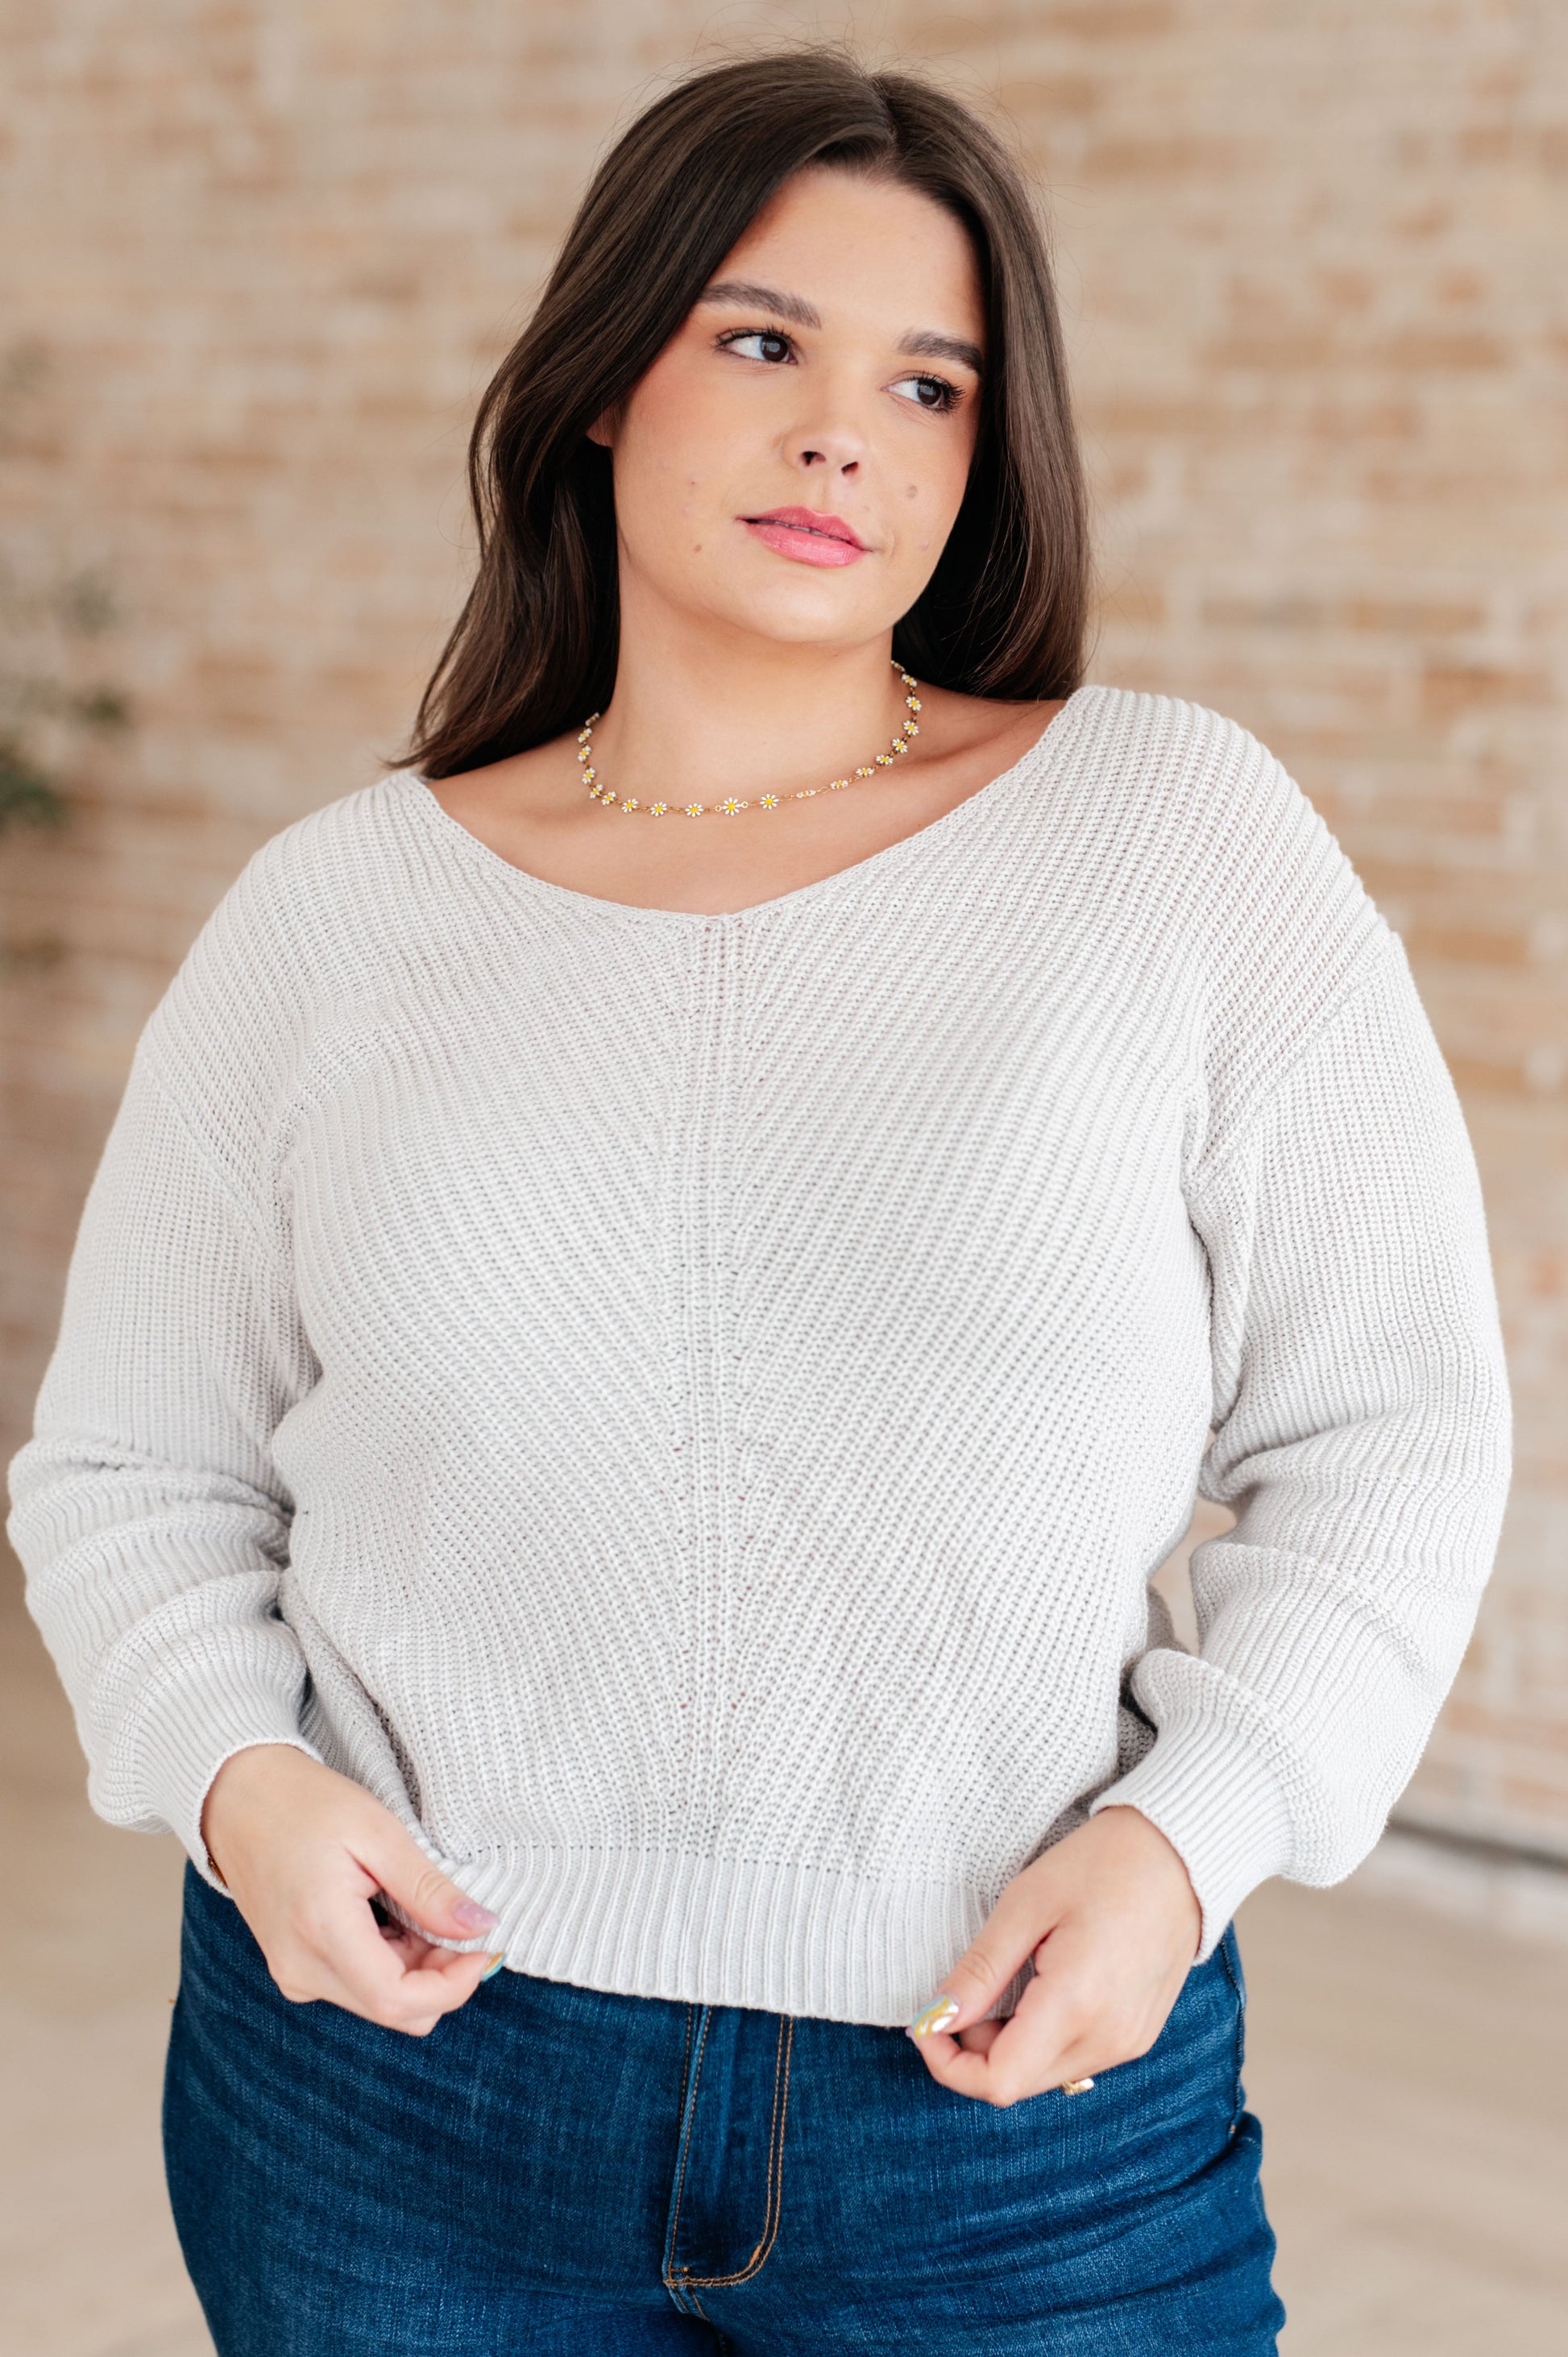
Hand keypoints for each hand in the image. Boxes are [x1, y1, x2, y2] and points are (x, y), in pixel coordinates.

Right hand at [200, 1744, 501, 2036]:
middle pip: (393, 2010)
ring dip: (415, 1968)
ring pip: (378, 2002)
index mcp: (321, 1932)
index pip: (396, 2001)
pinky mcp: (293, 1970)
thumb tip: (480, 1928)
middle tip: (454, 1919)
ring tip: (413, 1905)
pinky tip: (388, 1915)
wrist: (239, 1799)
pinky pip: (356, 1987)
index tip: (484, 1947)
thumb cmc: (306, 1805)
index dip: (451, 1987)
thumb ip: (428, 1889)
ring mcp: (293, 1975)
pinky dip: (388, 1963)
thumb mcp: (378, 1832)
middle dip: (440, 1976)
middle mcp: (301, 1970)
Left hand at [904, 1805, 1201, 2105]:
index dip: (949, 2064)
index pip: (998, 2082)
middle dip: (974, 2049)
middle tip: (962, 1992)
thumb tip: (936, 2017)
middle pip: (1018, 2083)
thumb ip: (980, 1971)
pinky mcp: (1137, 2035)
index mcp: (1077, 2006)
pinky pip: (1075, 2057)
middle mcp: (1108, 2040)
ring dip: (1008, 2043)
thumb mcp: (1026, 1904)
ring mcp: (1128, 2042)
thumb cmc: (1103, 1865)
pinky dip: (1042, 2037)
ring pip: (1045, 2073)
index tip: (929, 2021)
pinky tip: (1040, 1986)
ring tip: (1006, 1980)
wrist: (1181, 1854)